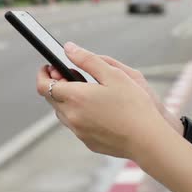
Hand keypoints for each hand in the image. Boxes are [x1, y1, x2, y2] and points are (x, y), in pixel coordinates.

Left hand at [46, 55, 183, 134]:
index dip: (43, 74)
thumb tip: (68, 49)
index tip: (49, 67)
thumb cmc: (134, 105)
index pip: (44, 85)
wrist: (147, 139)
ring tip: (85, 92)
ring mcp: (79, 132)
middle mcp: (72, 116)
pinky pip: (76, 126)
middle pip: (52, 99)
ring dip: (67, 101)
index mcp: (75, 97)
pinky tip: (97, 110)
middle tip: (71, 75)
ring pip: (63, 114)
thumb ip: (87, 59)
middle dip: (57, 85)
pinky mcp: (88, 142)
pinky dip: (79, 115)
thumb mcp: (113, 74)